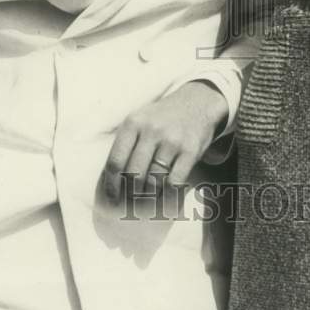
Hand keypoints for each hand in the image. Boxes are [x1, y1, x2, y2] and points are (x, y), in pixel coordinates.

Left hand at [102, 81, 227, 203]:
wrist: (197, 101)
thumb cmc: (162, 117)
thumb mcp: (140, 119)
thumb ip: (126, 144)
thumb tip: (111, 181)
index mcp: (133, 123)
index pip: (115, 161)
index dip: (111, 185)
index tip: (111, 200)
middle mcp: (151, 130)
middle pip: (134, 175)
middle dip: (130, 196)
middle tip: (129, 207)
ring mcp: (171, 140)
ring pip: (153, 181)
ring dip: (148, 199)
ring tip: (145, 206)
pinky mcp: (190, 150)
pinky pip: (174, 183)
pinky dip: (168, 198)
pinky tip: (164, 203)